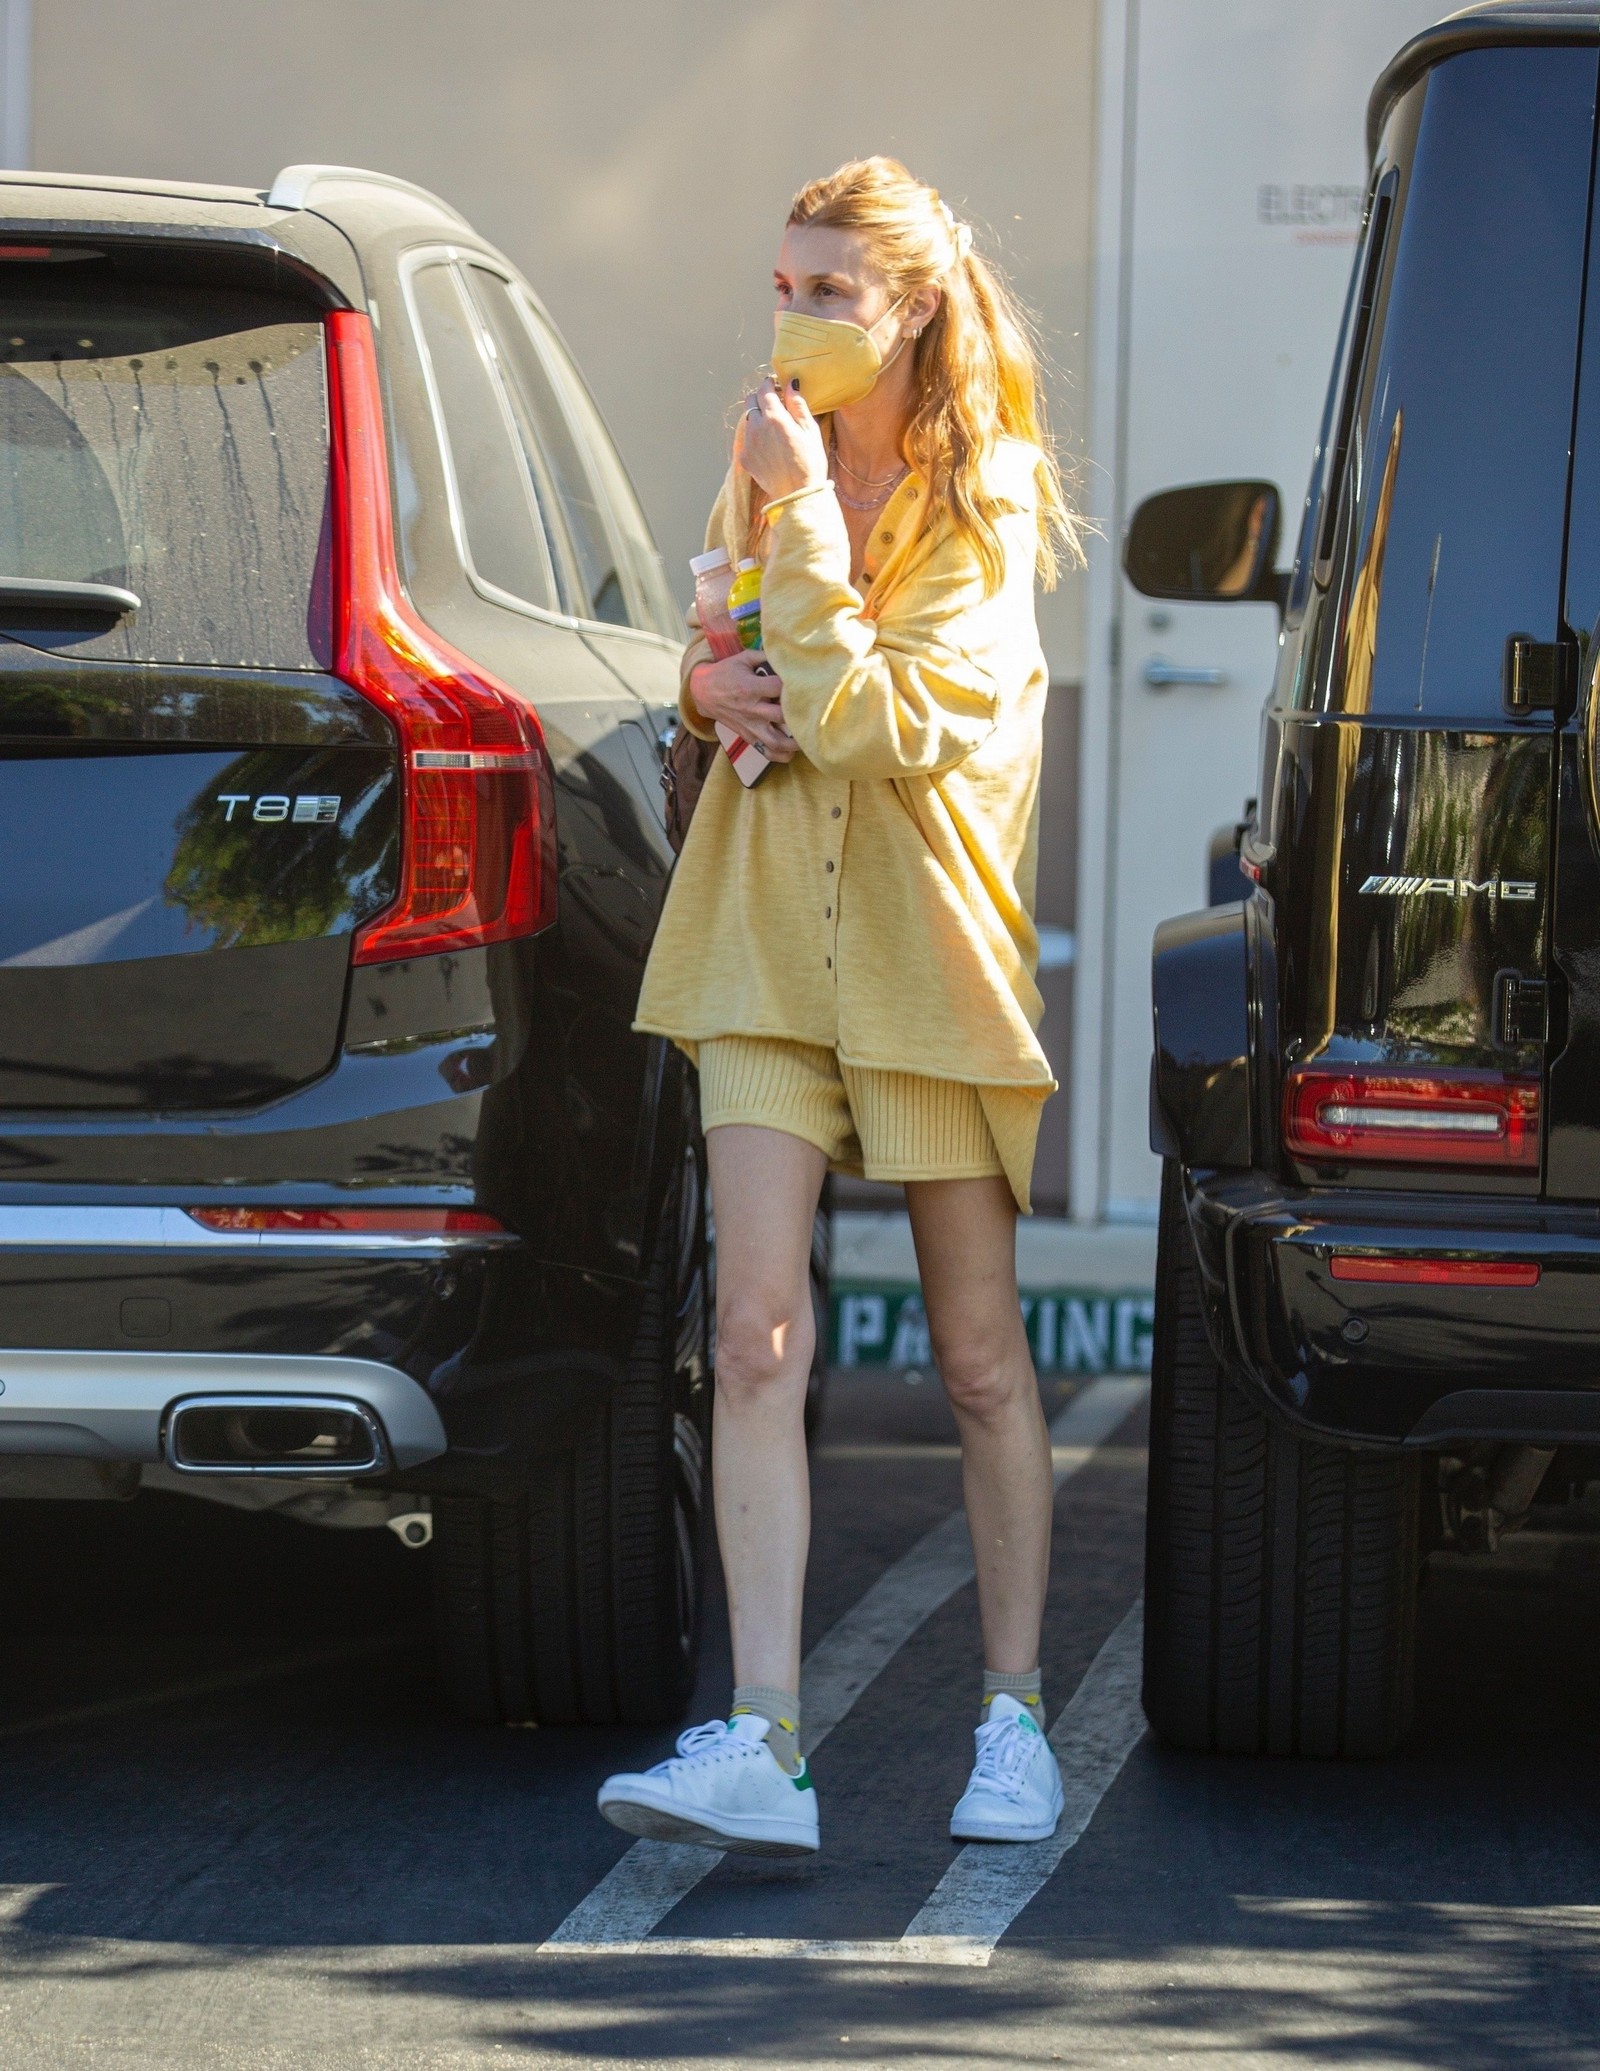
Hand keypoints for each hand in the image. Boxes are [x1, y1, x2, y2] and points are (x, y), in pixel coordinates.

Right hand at [688, 649, 797, 762]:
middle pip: (782, 716)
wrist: (702, 692)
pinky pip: (766, 751)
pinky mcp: (748, 736)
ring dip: (794, 743)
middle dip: (799, 714)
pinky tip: (791, 752)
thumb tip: (787, 656)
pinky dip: (780, 756)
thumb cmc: (726, 672)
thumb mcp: (742, 658)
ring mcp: (750, 725)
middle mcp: (751, 709)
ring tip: (807, 738)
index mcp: (750, 688)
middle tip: (813, 711)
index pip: (779, 688)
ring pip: (776, 741)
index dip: (793, 684)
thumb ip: (765, 657)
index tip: (803, 682)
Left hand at [734, 375, 827, 501]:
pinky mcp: (745, 459)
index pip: (764, 389)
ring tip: (774, 431)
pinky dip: (755, 439)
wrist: (797, 495)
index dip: (769, 384)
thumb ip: (797, 404)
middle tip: (774, 406)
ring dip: (758, 419)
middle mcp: (756, 427)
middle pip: (750, 401)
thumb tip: (790, 385)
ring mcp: (748, 444)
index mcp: (774, 416)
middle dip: (760, 399)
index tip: (774, 384)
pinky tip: (770, 449)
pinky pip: (747, 441)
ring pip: (748, 421)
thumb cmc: (809, 462)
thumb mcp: (810, 430)